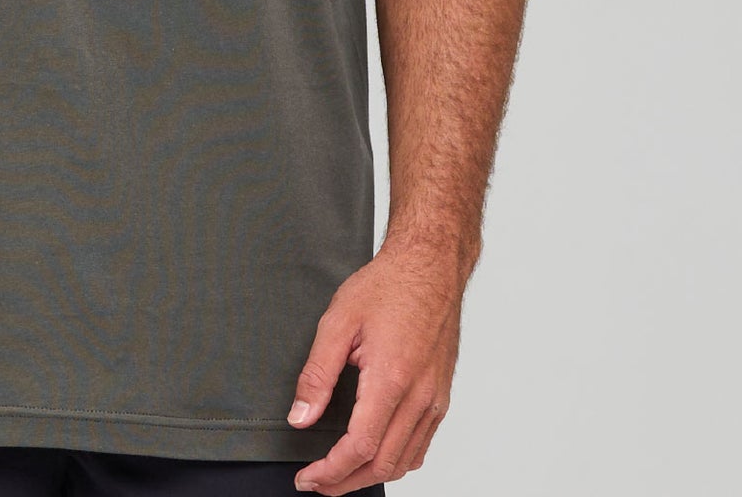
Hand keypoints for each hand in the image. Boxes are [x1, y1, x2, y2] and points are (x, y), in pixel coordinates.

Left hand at [285, 238, 464, 491]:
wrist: (430, 266)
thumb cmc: (388, 286)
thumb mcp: (338, 320)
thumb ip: (317, 373)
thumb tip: (300, 417)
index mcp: (391, 379)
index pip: (360, 447)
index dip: (330, 471)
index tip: (307, 478)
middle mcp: (419, 397)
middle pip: (383, 464)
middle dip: (346, 482)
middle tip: (317, 484)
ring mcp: (435, 399)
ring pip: (405, 460)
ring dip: (371, 476)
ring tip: (340, 475)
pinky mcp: (441, 396)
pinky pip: (421, 445)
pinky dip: (397, 461)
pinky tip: (376, 455)